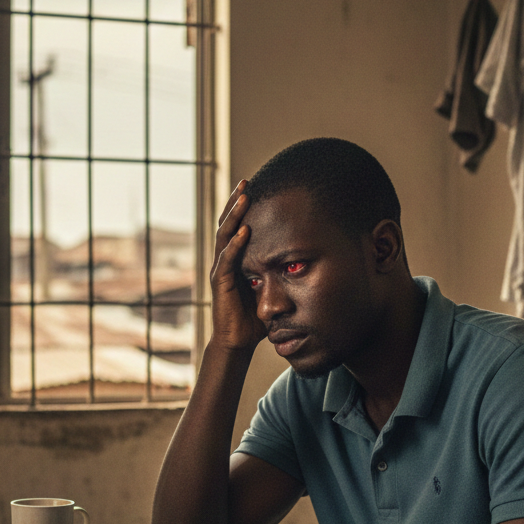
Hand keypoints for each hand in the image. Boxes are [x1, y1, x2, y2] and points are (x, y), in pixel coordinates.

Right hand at [209, 182, 266, 353]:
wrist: (237, 341)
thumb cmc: (254, 317)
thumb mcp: (270, 287)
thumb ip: (278, 271)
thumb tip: (304, 258)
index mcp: (236, 259)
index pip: (237, 226)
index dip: (243, 207)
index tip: (255, 187)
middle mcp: (225, 260)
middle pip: (227, 224)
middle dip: (235, 202)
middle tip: (246, 182)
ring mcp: (220, 270)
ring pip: (224, 236)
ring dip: (234, 216)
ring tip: (243, 197)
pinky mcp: (219, 283)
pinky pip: (227, 260)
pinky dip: (235, 244)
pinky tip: (244, 231)